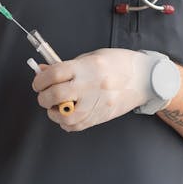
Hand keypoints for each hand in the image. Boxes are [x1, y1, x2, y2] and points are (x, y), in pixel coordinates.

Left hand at [31, 48, 155, 131]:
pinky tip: (67, 115)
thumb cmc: (117, 63)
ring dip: (54, 113)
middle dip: (43, 98)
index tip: (38, 83)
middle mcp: (91, 86)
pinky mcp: (102, 116)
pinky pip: (77, 126)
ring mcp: (97, 103)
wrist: (144, 78)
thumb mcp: (90, 57)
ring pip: (66, 117)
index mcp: (87, 67)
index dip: (40, 80)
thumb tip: (42, 71)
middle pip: (56, 95)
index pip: (54, 74)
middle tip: (44, 96)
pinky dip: (67, 123)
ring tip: (55, 107)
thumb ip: (66, 66)